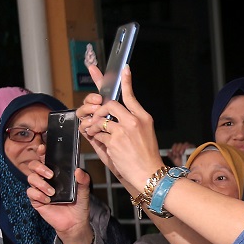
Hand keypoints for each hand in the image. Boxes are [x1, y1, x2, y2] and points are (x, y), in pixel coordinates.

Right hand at [27, 158, 95, 243]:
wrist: (75, 223)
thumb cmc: (78, 205)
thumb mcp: (84, 192)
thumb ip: (83, 181)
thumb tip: (79, 170)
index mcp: (57, 173)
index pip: (46, 159)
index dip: (42, 152)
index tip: (43, 148)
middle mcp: (46, 179)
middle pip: (33, 165)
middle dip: (40, 167)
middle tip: (51, 175)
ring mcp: (40, 189)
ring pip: (30, 178)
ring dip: (41, 183)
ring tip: (52, 192)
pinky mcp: (36, 200)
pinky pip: (30, 192)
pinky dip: (38, 195)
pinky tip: (48, 200)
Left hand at [82, 66, 165, 194]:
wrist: (149, 174)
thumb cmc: (146, 155)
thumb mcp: (146, 132)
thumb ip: (132, 120)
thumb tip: (115, 112)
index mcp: (143, 117)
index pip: (131, 95)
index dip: (126, 81)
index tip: (123, 69)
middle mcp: (134, 121)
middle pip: (109, 105)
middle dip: (99, 110)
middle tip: (96, 117)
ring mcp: (124, 131)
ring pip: (100, 120)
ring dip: (94, 126)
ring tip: (96, 132)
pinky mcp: (114, 142)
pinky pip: (98, 134)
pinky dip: (96, 138)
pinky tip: (101, 143)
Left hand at [168, 142, 193, 166]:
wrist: (189, 169)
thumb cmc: (183, 165)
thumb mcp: (175, 161)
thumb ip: (171, 156)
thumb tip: (168, 152)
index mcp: (179, 150)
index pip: (176, 145)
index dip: (174, 148)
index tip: (173, 152)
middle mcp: (184, 148)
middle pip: (179, 144)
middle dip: (177, 149)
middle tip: (176, 154)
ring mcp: (189, 148)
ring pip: (184, 144)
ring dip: (181, 148)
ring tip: (180, 154)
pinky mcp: (193, 148)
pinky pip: (190, 145)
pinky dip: (186, 147)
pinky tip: (184, 152)